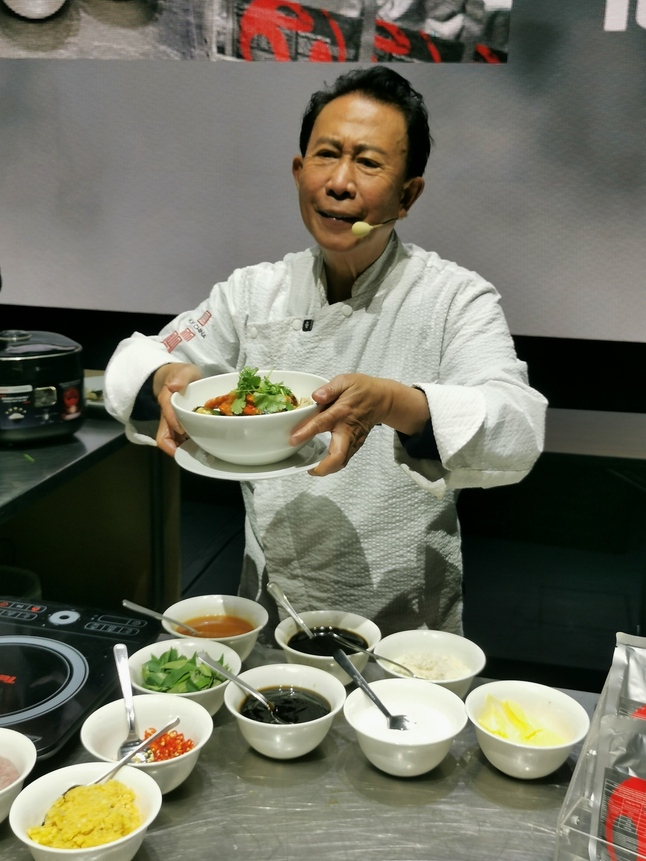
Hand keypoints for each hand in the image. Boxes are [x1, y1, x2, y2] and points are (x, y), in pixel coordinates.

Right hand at [153, 363, 201, 455]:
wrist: (177, 377)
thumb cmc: (182, 375)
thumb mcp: (185, 370)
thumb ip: (181, 376)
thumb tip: (173, 387)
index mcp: (167, 400)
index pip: (167, 415)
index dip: (174, 424)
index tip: (184, 431)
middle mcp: (166, 415)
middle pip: (163, 437)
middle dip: (174, 448)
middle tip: (193, 453)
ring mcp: (171, 423)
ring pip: (170, 442)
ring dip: (182, 450)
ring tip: (199, 453)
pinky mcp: (177, 427)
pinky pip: (178, 441)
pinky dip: (187, 446)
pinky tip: (201, 446)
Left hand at [289, 373, 428, 475]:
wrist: (382, 399)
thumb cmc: (362, 389)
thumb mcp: (346, 381)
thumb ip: (330, 388)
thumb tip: (315, 396)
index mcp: (342, 412)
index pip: (322, 423)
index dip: (306, 432)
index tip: (293, 440)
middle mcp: (348, 430)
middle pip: (338, 456)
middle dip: (323, 467)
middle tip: (308, 469)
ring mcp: (354, 440)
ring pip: (342, 461)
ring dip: (327, 469)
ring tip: (312, 468)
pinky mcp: (356, 445)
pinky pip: (344, 459)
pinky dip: (333, 465)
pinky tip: (322, 462)